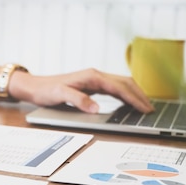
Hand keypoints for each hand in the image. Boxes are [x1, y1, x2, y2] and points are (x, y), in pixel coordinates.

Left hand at [10, 68, 153, 113]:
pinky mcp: (91, 85)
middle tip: (151, 109)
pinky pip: (114, 88)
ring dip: (134, 94)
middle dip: (140, 95)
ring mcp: (94, 79)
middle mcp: (95, 75)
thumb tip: (96, 108)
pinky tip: (128, 103)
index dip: (134, 98)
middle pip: (125, 83)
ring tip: (144, 107)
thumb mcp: (60, 95)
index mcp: (92, 77)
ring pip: (121, 84)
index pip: (119, 87)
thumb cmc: (46, 90)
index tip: (145, 108)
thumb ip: (78, 100)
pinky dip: (125, 95)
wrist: (35, 86)